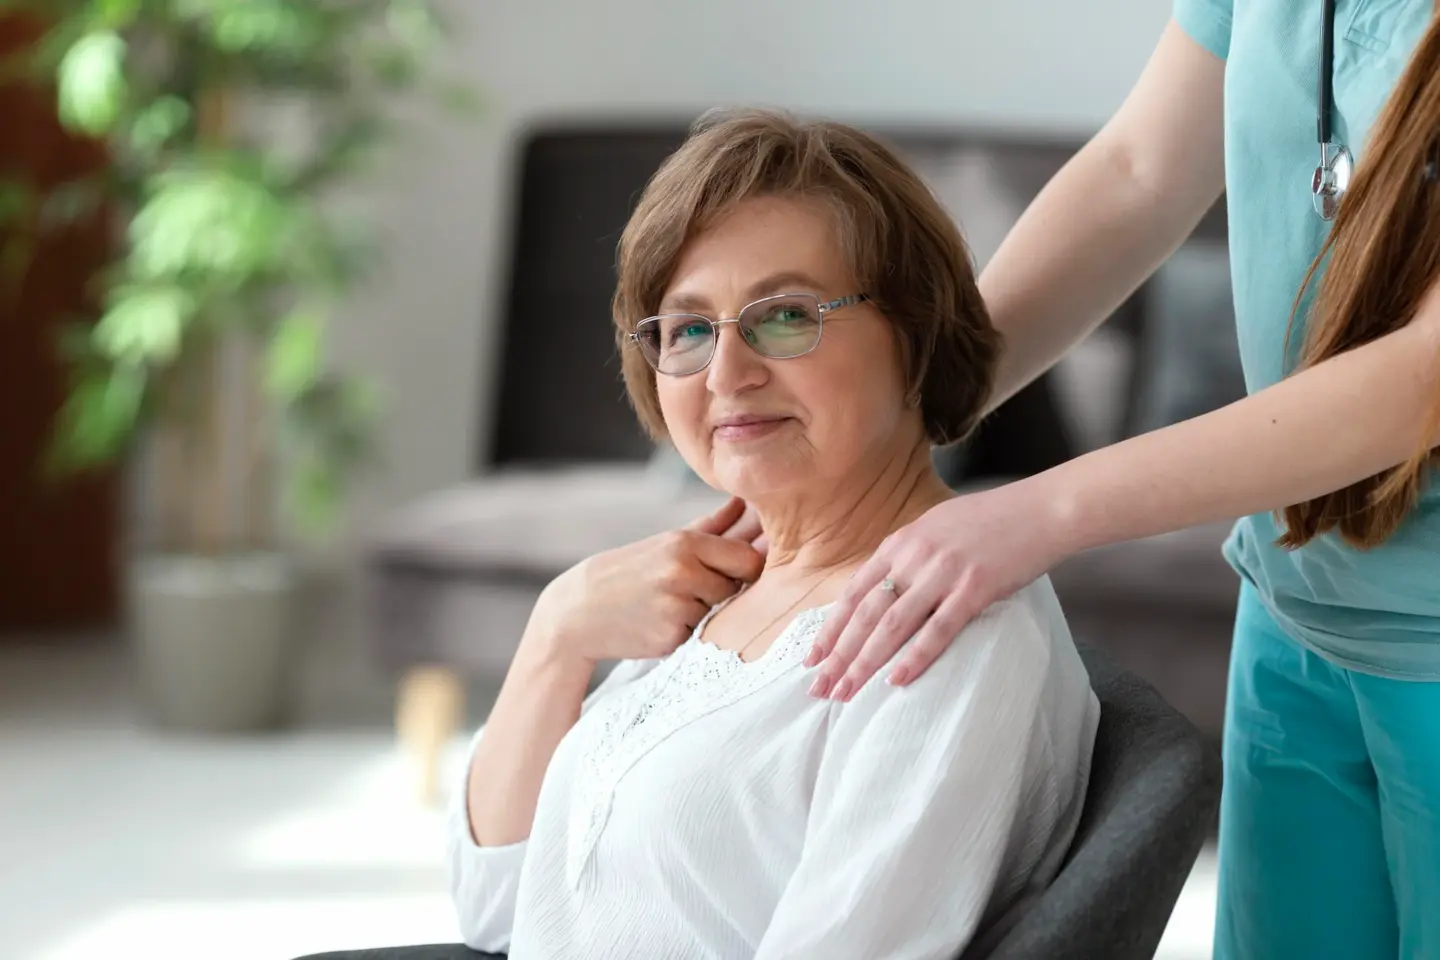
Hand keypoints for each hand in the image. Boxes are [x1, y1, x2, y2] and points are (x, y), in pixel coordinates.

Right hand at [526, 496, 765, 664]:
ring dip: (702, 613)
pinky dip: (686, 632)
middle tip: (685, 589)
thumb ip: (712, 525)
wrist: (579, 610)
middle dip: (720, 590)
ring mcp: (676, 607)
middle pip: (737, 586)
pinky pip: (700, 635)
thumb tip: (744, 502)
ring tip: (666, 605)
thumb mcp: (667, 543)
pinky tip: (658, 623)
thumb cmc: (631, 572)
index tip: (728, 571)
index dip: (745, 567)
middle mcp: (682, 572)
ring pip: (719, 613)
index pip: (748, 558)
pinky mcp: (671, 638)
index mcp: (684, 543)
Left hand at [804, 477, 1074, 698]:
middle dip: (839, 654)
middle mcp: (914, 557)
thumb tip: (883, 589)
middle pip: (866, 614)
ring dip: (866, 662)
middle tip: (819, 687)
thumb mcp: (935, 527)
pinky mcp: (975, 589)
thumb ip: (907, 556)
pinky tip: (897, 681)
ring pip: (893, 625)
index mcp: (900, 543)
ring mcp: (943, 573)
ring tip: (846, 692)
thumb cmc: (991, 519)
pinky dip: (915, 657)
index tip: (812, 658)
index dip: (831, 628)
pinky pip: (939, 630)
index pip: (855, 593)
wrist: (1041, 509)